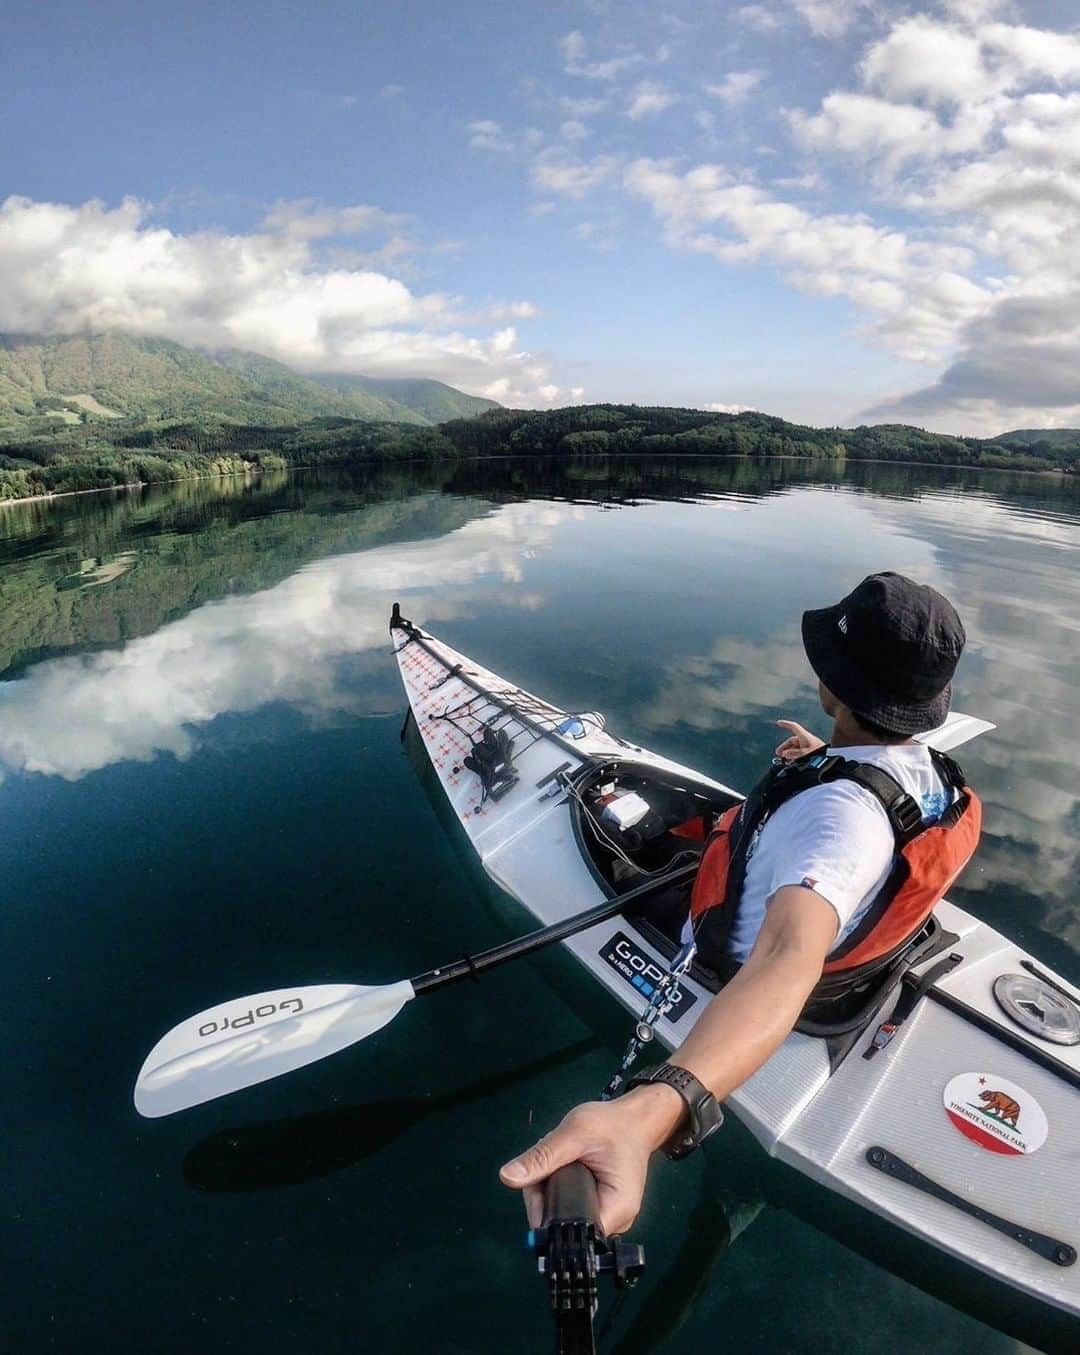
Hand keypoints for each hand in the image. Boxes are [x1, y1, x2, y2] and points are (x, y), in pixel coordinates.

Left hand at [499, 1085, 683, 1234]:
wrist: (636, 1118)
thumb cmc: (612, 1125)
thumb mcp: (574, 1134)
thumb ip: (542, 1157)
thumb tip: (506, 1177)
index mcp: (616, 1210)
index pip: (568, 1230)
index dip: (544, 1213)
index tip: (534, 1186)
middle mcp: (614, 1221)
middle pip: (562, 1223)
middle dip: (544, 1196)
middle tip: (544, 1164)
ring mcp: (608, 1215)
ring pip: (564, 1214)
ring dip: (550, 1189)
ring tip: (555, 1160)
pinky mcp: (600, 1206)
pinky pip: (571, 1205)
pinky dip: (559, 1187)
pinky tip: (560, 1167)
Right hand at [775, 719, 824, 761]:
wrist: (831, 759)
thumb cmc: (819, 754)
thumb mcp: (805, 753)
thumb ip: (793, 754)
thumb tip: (785, 754)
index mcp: (804, 736)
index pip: (793, 727)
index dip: (786, 724)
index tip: (779, 723)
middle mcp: (806, 739)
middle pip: (792, 741)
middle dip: (785, 747)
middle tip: (779, 754)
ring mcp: (808, 746)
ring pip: (795, 748)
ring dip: (789, 753)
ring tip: (784, 760)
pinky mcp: (811, 752)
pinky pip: (799, 752)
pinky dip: (794, 756)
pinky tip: (792, 762)